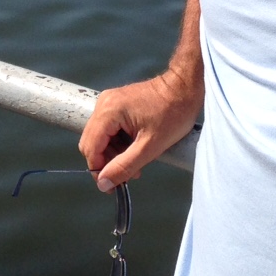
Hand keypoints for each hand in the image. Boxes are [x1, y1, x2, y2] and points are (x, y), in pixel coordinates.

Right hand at [78, 67, 202, 191]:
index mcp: (108, 111)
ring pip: (100, 137)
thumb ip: (124, 166)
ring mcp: (109, 101)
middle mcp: (103, 103)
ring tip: (135, 165)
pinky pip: (108, 128)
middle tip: (128, 175)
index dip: (98, 170)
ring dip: (114, 154)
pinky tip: (134, 150)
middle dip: (106, 162)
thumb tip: (103, 183)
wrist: (185, 87)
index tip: (112, 187)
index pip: (90, 147)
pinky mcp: (116, 102)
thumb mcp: (150, 146)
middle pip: (92, 142)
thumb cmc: (173, 114)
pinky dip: (118, 142)